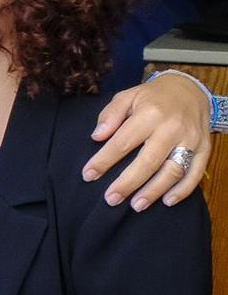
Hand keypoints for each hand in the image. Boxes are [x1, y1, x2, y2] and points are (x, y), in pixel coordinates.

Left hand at [84, 75, 210, 207]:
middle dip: (128, 183)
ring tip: (136, 205)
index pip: (122, 142)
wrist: (190, 90)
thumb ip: (110, 115)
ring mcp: (191, 139)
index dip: (104, 161)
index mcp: (150, 114)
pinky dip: (184, 190)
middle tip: (111, 199)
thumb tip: (97, 136)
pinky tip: (167, 201)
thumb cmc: (152, 97)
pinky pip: (196, 172)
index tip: (88, 175)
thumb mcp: (127, 96)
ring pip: (173, 170)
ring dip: (154, 191)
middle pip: (148, 161)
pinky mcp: (205, 148)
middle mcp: (172, 128)